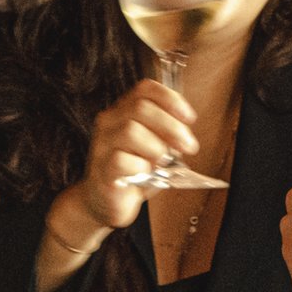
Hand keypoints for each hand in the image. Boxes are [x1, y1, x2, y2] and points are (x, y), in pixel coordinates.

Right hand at [68, 78, 205, 237]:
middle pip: (141, 108)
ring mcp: (102, 144)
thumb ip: (167, 135)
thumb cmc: (133, 172)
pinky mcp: (101, 168)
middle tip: (188, 146)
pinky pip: (122, 160)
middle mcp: (109, 122)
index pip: (145, 89)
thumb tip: (184, 134)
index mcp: (122, 111)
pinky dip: (141, 168)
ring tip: (161, 163)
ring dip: (156, 148)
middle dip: (171, 126)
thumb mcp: (154, 147)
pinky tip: (144, 175)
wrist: (105, 202)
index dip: (171, 99)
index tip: (189, 118)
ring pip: (131, 131)